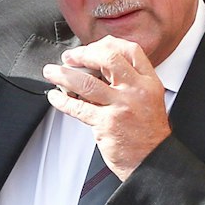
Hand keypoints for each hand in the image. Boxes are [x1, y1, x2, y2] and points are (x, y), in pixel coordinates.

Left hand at [41, 37, 171, 180]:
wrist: (152, 161)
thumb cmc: (147, 131)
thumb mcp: (148, 99)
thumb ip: (129, 81)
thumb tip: (96, 65)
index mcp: (148, 82)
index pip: (130, 50)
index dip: (107, 44)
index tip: (90, 47)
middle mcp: (136, 90)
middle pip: (108, 59)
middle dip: (83, 54)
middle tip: (69, 57)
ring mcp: (121, 106)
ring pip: (86, 82)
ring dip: (63, 75)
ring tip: (51, 72)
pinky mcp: (106, 124)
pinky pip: (78, 107)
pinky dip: (61, 100)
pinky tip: (55, 96)